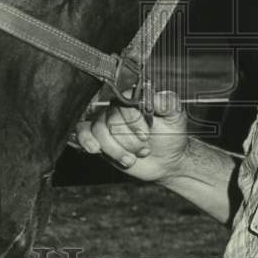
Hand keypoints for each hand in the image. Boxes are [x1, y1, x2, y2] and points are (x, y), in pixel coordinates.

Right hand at [74, 90, 188, 182]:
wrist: (166, 160)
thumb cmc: (171, 136)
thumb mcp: (176, 118)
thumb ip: (169, 103)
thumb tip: (156, 96)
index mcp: (134, 98)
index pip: (124, 104)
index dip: (133, 122)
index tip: (146, 135)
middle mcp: (118, 108)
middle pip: (110, 121)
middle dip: (128, 141)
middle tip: (144, 149)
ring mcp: (106, 123)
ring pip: (98, 131)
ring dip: (115, 150)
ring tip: (131, 158)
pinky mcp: (98, 138)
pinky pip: (82, 132)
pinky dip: (86, 140)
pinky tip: (95, 149)